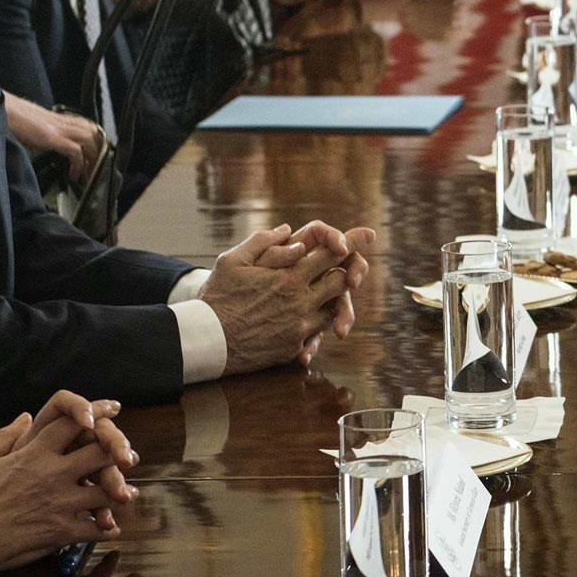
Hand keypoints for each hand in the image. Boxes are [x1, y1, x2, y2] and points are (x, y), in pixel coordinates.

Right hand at [0, 396, 135, 570]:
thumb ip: (6, 436)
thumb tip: (25, 416)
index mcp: (35, 454)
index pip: (72, 423)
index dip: (96, 412)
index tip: (112, 409)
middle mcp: (53, 474)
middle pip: (100, 453)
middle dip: (117, 452)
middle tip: (127, 456)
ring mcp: (61, 503)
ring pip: (106, 492)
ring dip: (119, 492)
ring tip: (125, 494)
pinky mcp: (62, 531)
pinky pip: (96, 529)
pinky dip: (107, 529)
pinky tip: (110, 528)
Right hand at [4, 93, 103, 183]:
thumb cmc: (12, 119)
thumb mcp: (34, 127)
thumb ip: (46, 136)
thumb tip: (51, 152)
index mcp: (59, 118)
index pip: (89, 127)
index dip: (96, 142)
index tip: (96, 158)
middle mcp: (63, 121)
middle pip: (94, 133)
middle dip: (99, 152)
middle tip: (97, 170)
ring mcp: (58, 128)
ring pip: (90, 140)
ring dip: (93, 159)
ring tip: (89, 175)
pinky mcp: (51, 136)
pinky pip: (75, 151)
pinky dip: (78, 164)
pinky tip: (73, 175)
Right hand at [201, 222, 374, 373]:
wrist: (207, 342)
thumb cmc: (217, 298)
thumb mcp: (233, 261)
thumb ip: (263, 242)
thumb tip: (288, 230)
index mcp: (287, 277)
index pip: (330, 255)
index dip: (352, 242)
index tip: (369, 234)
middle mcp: (299, 302)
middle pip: (340, 282)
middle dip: (346, 271)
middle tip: (350, 265)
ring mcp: (299, 327)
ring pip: (334, 308)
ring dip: (334, 297)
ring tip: (328, 290)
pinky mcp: (294, 346)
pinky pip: (318, 331)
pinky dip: (320, 321)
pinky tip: (311, 315)